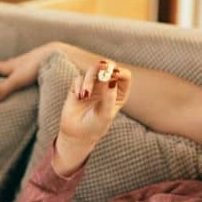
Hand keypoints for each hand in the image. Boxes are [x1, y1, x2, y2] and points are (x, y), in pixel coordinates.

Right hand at [0, 42, 59, 103]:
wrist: (57, 54)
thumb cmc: (35, 66)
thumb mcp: (16, 80)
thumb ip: (2, 91)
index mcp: (10, 66)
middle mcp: (18, 63)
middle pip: (4, 66)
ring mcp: (30, 64)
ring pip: (17, 68)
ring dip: (11, 71)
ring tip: (7, 73)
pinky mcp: (40, 66)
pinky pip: (28, 71)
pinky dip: (24, 74)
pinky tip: (28, 76)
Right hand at [51, 60, 131, 175]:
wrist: (77, 134)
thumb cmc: (96, 126)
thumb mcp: (106, 114)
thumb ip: (109, 97)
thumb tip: (112, 78)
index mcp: (119, 92)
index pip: (124, 76)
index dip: (120, 72)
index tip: (113, 75)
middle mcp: (107, 86)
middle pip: (108, 67)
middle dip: (104, 67)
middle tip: (102, 68)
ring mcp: (93, 85)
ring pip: (92, 70)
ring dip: (89, 80)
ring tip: (85, 94)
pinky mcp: (79, 87)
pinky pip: (79, 78)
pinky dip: (79, 86)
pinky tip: (79, 97)